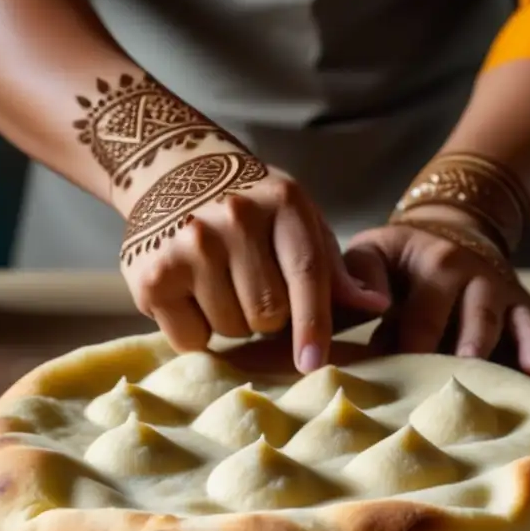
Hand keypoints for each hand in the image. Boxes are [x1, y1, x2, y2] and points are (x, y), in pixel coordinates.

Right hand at [120, 158, 389, 373]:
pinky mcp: (151, 275)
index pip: (305, 275)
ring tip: (219, 283)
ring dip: (232, 322)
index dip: (311, 325)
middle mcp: (233, 219)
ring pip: (230, 330)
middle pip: (267, 314)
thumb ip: (333, 268)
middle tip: (251, 285)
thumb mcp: (298, 219)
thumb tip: (378, 306)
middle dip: (268, 317)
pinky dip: (196, 330)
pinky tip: (191, 293)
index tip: (312, 363)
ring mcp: (189, 246)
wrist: (169, 167)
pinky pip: (190, 338)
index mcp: (283, 203)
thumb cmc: (250, 205)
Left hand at [342, 209, 529, 375]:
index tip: (386, 369)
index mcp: (417, 261)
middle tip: (426, 387)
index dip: (395, 339)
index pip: (405, 305)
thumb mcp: (369, 254)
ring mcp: (492, 284)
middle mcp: (458, 267)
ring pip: (487, 318)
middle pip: (446, 312)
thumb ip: (352, 286)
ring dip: (479, 346)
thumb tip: (324, 326)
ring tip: (474, 377)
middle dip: (435, 349)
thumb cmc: (397, 260)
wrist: (451, 229)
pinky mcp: (519, 300)